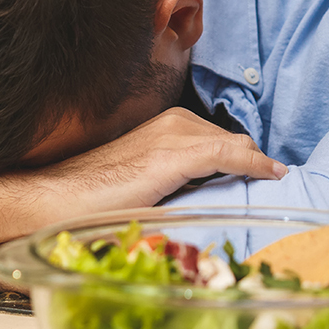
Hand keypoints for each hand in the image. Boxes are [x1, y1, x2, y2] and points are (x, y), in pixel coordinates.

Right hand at [42, 107, 286, 214]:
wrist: (56, 199)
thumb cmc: (87, 200)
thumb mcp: (138, 187)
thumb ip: (165, 185)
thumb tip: (189, 205)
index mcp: (159, 129)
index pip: (214, 139)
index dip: (239, 157)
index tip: (261, 173)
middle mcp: (169, 124)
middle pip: (228, 139)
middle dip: (246, 159)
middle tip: (265, 182)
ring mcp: (172, 137)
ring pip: (233, 144)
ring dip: (251, 162)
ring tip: (270, 180)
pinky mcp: (175, 155)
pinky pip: (229, 154)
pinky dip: (254, 164)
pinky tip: (271, 174)